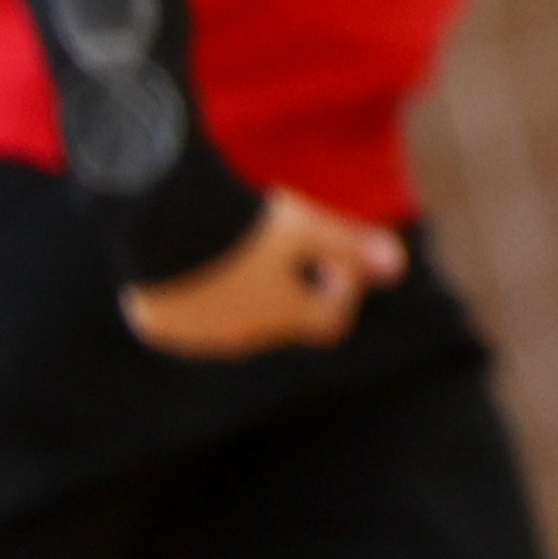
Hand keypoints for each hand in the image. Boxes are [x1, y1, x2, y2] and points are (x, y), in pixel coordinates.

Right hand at [126, 189, 409, 358]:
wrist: (166, 221)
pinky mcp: (158, 326)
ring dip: (237, 294)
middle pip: (279, 320)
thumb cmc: (245, 224)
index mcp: (286, 317)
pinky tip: (189, 260)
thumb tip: (398, 268)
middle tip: (277, 245)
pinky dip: (191, 298)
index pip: (330, 321)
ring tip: (231, 247)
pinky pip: (183, 318)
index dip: (340, 288)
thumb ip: (352, 246)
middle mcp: (244, 337)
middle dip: (289, 289)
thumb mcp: (307, 227)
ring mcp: (197, 336)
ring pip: (228, 321)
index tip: (331, 257)